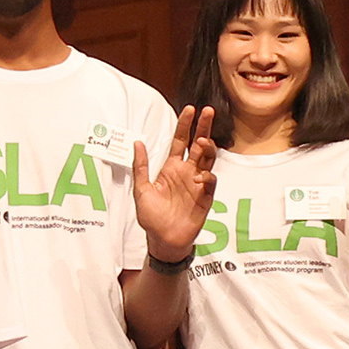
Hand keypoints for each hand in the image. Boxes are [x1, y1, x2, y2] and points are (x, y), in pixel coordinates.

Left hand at [131, 106, 218, 253]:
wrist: (163, 239)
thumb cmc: (152, 217)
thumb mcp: (141, 190)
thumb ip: (140, 167)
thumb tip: (137, 143)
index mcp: (171, 168)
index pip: (180, 141)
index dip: (185, 125)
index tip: (190, 109)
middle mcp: (187, 172)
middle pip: (198, 144)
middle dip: (204, 127)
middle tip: (207, 111)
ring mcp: (198, 183)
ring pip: (208, 159)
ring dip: (207, 148)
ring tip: (202, 141)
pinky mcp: (206, 197)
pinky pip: (211, 182)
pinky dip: (208, 177)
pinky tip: (200, 177)